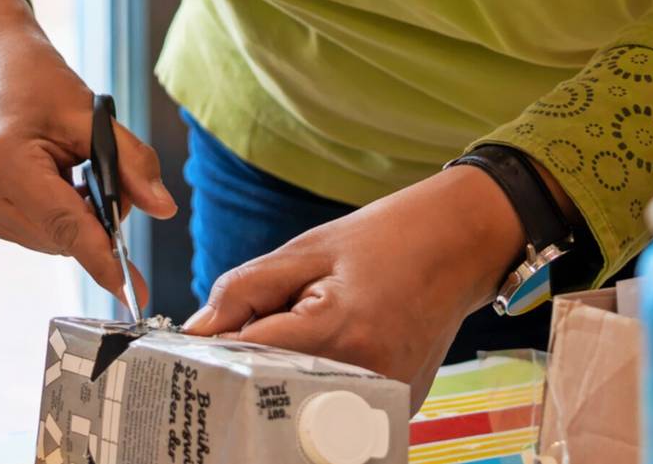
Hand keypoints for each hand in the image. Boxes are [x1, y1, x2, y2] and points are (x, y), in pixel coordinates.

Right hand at [0, 0, 176, 302]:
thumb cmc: (34, 80)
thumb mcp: (90, 113)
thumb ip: (130, 162)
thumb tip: (164, 209)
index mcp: (3, 162)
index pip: (65, 226)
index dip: (104, 260)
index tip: (136, 293)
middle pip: (60, 237)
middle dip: (91, 218)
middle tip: (91, 171)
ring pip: (47, 241)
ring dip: (69, 216)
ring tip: (60, 166)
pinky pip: (28, 234)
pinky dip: (47, 215)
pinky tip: (42, 177)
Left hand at [181, 164, 527, 406]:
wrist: (457, 245)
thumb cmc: (382, 241)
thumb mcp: (305, 250)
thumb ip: (244, 291)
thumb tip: (196, 331)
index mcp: (340, 330)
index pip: (251, 359)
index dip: (217, 352)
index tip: (195, 346)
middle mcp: (366, 376)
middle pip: (273, 391)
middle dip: (248, 368)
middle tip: (246, 338)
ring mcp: (385, 401)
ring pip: (301, 405)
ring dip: (281, 380)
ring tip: (294, 338)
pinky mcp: (395, 412)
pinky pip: (334, 408)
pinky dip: (314, 387)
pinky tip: (325, 353)